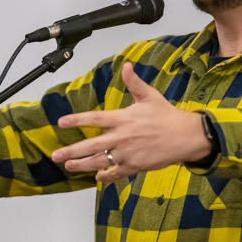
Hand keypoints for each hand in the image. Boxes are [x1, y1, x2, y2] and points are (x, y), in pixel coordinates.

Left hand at [51, 62, 211, 181]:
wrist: (185, 137)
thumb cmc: (167, 116)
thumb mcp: (150, 96)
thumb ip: (134, 82)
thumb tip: (127, 65)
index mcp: (123, 119)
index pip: (95, 119)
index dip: (76, 120)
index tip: (61, 122)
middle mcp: (122, 137)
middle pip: (91, 145)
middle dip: (71, 151)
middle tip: (55, 155)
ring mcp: (127, 154)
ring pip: (99, 161)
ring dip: (82, 165)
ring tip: (68, 166)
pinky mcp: (135, 166)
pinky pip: (116, 172)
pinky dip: (105, 176)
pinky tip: (96, 176)